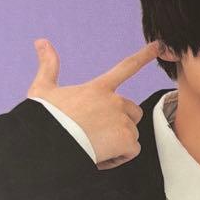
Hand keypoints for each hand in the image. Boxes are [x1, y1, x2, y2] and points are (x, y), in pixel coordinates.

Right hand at [29, 38, 159, 168]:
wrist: (48, 143)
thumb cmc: (44, 119)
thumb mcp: (43, 89)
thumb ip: (48, 65)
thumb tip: (40, 40)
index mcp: (98, 88)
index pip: (125, 68)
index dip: (143, 56)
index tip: (158, 46)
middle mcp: (114, 101)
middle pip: (133, 112)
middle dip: (121, 124)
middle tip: (97, 135)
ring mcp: (122, 120)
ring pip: (131, 134)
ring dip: (117, 144)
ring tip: (93, 147)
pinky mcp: (126, 139)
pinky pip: (131, 151)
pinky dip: (118, 158)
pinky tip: (98, 157)